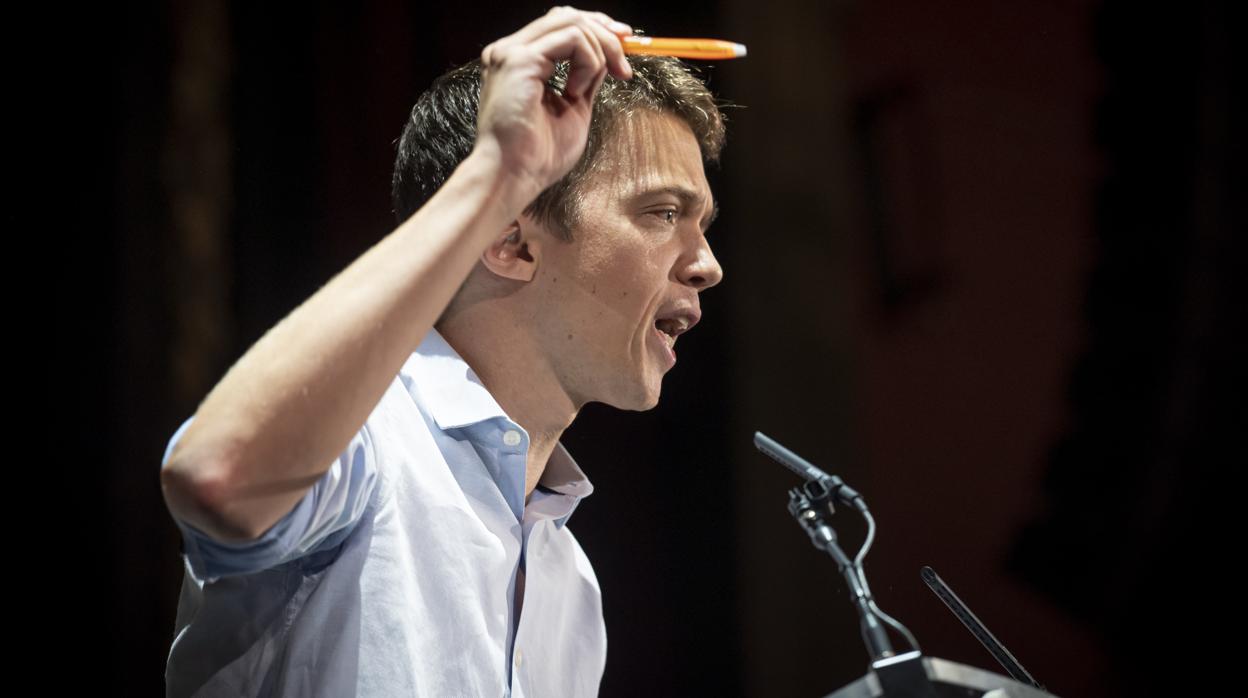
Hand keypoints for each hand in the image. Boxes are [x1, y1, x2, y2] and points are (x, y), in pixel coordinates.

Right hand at [475, 7, 633, 198]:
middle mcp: (509, 51)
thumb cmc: (538, 155)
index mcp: (518, 62)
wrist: (513, 176)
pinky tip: (576, 92)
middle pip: (565, 15)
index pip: (558, 25)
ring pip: (572, 22)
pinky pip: (572, 38)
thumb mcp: (573, 108)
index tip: (624, 44)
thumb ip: (586, 79)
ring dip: (598, 52)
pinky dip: (588, 62)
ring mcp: (511, 52)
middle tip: (623, 66)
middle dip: (604, 33)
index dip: (595, 28)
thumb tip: (606, 59)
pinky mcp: (519, 59)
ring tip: (586, 92)